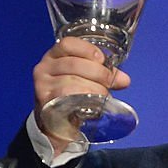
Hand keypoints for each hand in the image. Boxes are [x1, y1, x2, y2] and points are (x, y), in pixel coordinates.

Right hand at [33, 38, 130, 152]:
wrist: (55, 123)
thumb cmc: (70, 97)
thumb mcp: (86, 81)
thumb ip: (104, 77)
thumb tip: (124, 80)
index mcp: (54, 56)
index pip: (68, 44)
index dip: (87, 49)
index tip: (102, 59)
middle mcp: (44, 67)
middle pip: (74, 64)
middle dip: (98, 73)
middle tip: (110, 83)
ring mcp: (42, 84)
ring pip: (72, 81)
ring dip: (94, 88)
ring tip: (103, 95)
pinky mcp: (45, 100)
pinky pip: (67, 95)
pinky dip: (84, 97)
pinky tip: (93, 103)